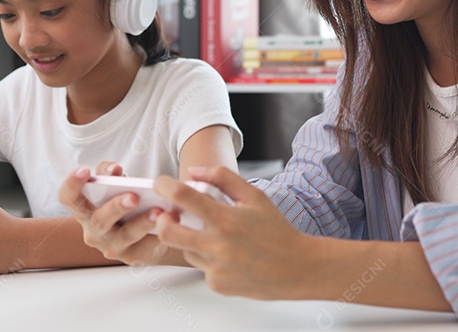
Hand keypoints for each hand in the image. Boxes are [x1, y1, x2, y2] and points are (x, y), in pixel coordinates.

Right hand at [57, 162, 170, 265]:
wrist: (147, 230)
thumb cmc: (125, 201)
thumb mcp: (116, 184)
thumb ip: (110, 173)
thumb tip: (113, 170)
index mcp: (84, 209)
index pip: (67, 197)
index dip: (72, 184)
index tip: (84, 169)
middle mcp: (92, 230)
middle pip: (98, 219)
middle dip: (115, 207)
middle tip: (133, 197)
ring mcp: (111, 246)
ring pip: (124, 236)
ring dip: (141, 222)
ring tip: (157, 212)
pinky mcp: (132, 257)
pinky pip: (144, 247)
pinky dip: (157, 234)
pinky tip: (168, 223)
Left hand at [153, 167, 314, 298]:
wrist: (297, 268)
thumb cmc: (276, 230)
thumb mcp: (254, 196)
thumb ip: (222, 178)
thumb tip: (193, 171)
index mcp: (226, 219)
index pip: (183, 197)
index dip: (164, 186)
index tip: (160, 182)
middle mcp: (217, 245)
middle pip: (167, 232)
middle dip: (162, 220)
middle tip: (168, 214)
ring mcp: (216, 268)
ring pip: (186, 250)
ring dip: (191, 240)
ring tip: (217, 236)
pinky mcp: (217, 284)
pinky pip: (201, 267)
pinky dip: (209, 258)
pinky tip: (230, 256)